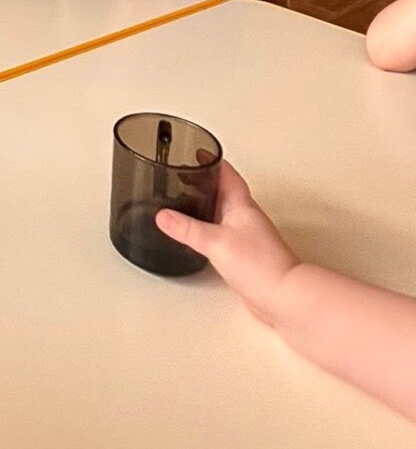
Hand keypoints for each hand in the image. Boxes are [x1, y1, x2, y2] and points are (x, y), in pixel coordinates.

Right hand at [156, 161, 298, 324]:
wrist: (284, 297)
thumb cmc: (262, 266)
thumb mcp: (215, 242)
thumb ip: (187, 228)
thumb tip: (163, 216)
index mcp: (242, 205)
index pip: (226, 173)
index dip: (211, 160)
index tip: (198, 151)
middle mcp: (247, 217)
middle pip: (225, 191)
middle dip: (206, 181)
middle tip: (190, 174)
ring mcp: (247, 236)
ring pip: (224, 213)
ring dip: (208, 206)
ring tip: (190, 202)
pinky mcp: (245, 255)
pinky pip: (224, 234)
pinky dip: (210, 230)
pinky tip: (202, 237)